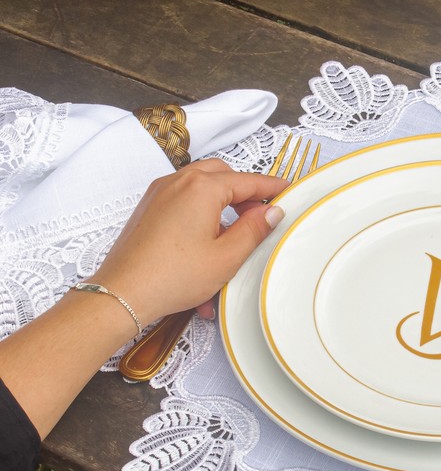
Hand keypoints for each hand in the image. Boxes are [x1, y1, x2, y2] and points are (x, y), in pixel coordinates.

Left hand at [89, 159, 287, 325]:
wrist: (123, 293)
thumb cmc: (171, 276)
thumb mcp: (227, 256)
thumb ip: (254, 229)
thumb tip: (271, 211)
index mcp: (201, 188)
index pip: (247, 180)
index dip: (271, 187)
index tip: (287, 191)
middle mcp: (178, 182)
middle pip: (222, 176)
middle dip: (245, 193)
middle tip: (261, 215)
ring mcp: (160, 194)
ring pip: (202, 189)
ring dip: (223, 205)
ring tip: (235, 236)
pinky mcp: (149, 209)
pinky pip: (183, 202)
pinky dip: (201, 215)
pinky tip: (208, 245)